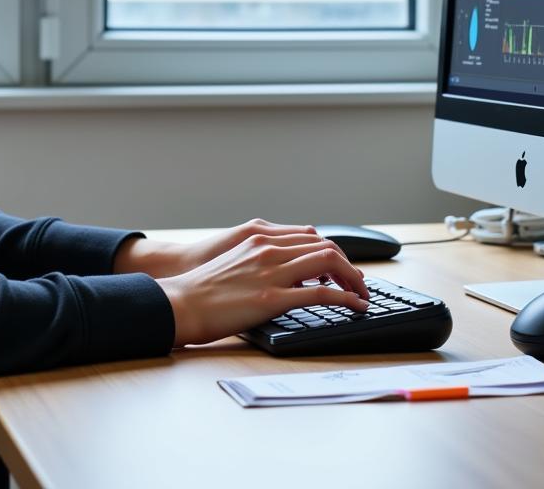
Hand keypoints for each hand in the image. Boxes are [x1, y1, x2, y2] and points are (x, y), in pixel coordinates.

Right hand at [115, 218, 356, 279]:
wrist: (181, 302)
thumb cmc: (204, 288)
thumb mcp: (236, 260)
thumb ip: (263, 259)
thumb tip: (289, 270)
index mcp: (260, 239)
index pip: (310, 237)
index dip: (333, 253)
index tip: (342, 269)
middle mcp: (269, 249)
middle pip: (325, 246)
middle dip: (349, 265)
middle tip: (358, 283)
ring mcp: (271, 272)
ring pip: (329, 262)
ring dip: (353, 278)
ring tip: (362, 294)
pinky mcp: (272, 298)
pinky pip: (322, 294)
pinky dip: (346, 298)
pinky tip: (356, 306)